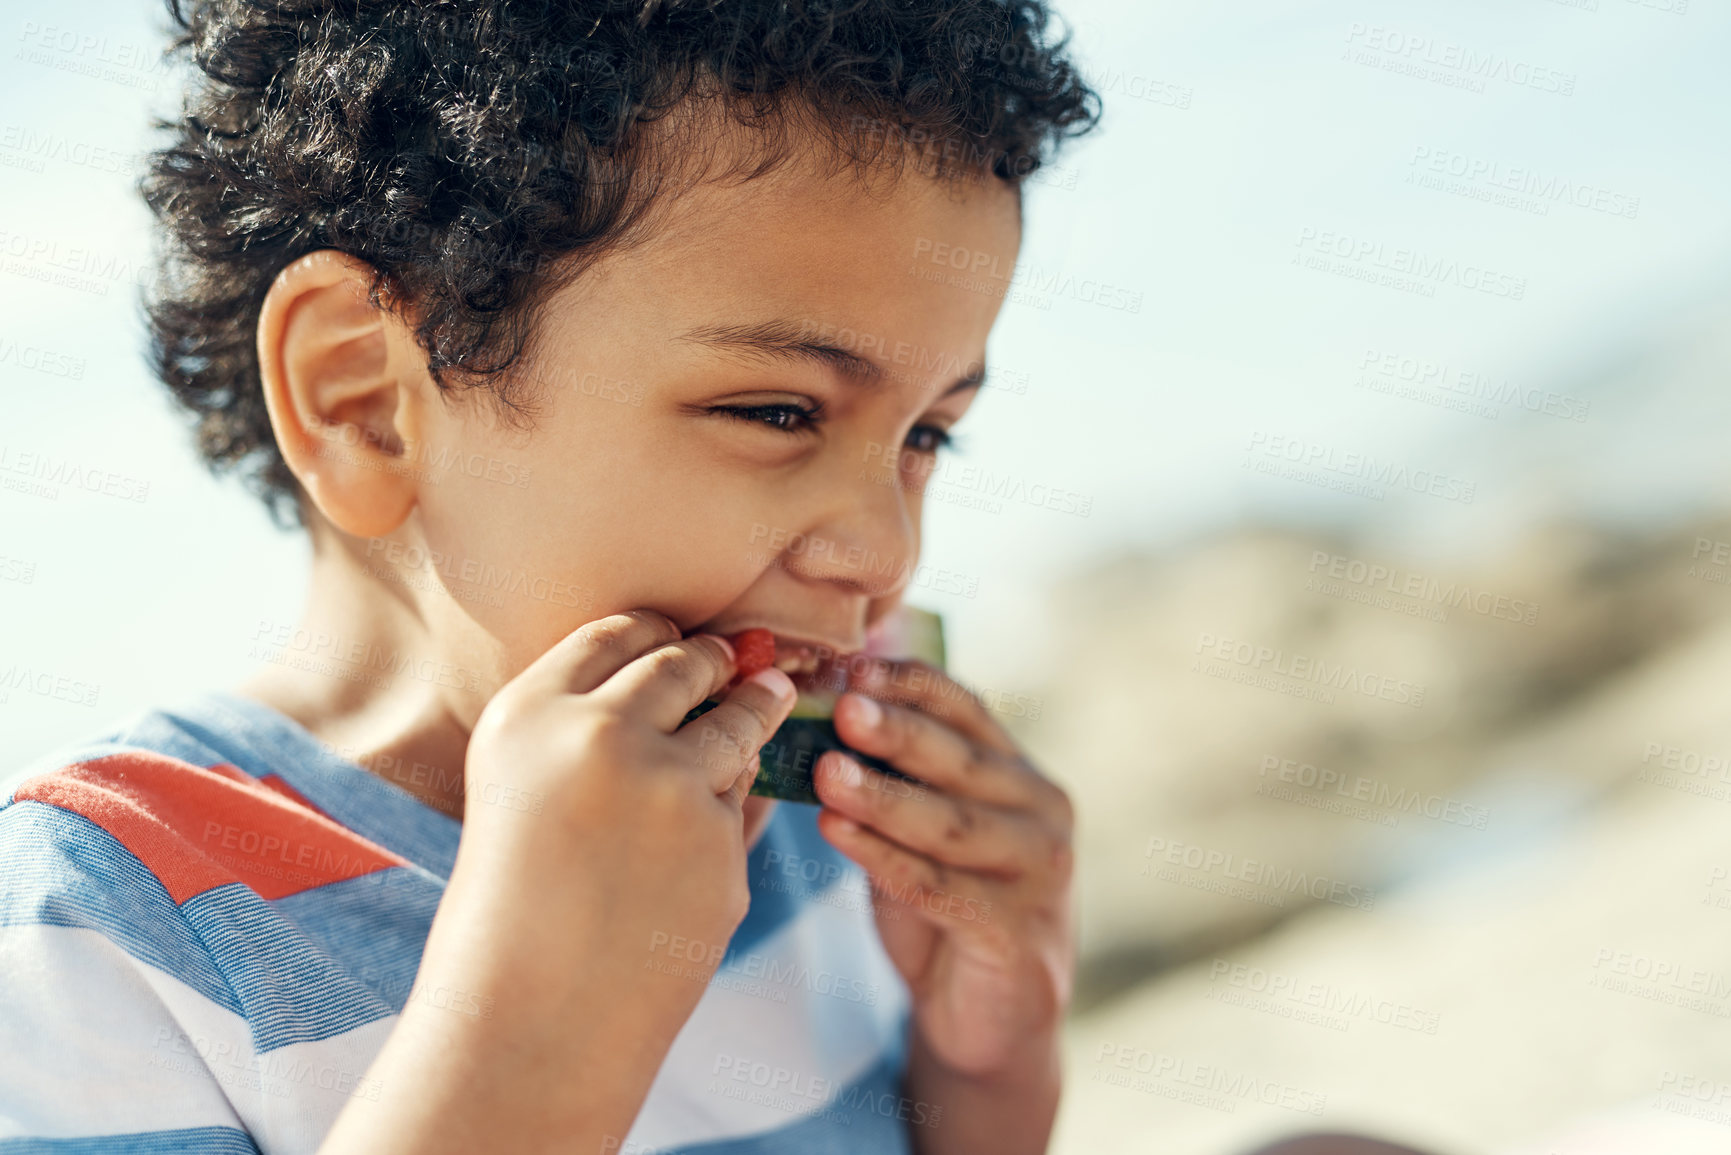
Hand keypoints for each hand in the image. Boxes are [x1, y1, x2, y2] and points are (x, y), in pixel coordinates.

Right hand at [321, 610, 797, 1154]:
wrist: (530, 1023)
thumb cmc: (515, 908)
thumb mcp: (521, 790)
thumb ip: (586, 731)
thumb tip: (697, 672)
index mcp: (528, 714)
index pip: (615, 633)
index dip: (657, 631)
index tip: (679, 634)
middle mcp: (599, 733)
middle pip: (683, 664)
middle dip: (715, 661)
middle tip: (736, 658)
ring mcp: (668, 785)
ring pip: (735, 723)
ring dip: (756, 708)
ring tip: (772, 695)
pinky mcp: (719, 840)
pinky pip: (741, 802)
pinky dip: (732, 808)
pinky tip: (702, 836)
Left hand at [811, 658, 1074, 1079]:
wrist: (992, 1018)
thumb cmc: (948, 907)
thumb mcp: (925, 831)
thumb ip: (895, 777)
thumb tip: (824, 708)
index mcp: (1020, 774)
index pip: (967, 709)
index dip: (911, 684)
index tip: (853, 666)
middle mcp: (1042, 813)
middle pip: (961, 762)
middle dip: (898, 733)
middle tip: (843, 707)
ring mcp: (1038, 875)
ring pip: (950, 825)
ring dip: (884, 797)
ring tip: (826, 773)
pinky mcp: (1016, 934)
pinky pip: (940, 889)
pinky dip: (885, 859)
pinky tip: (837, 833)